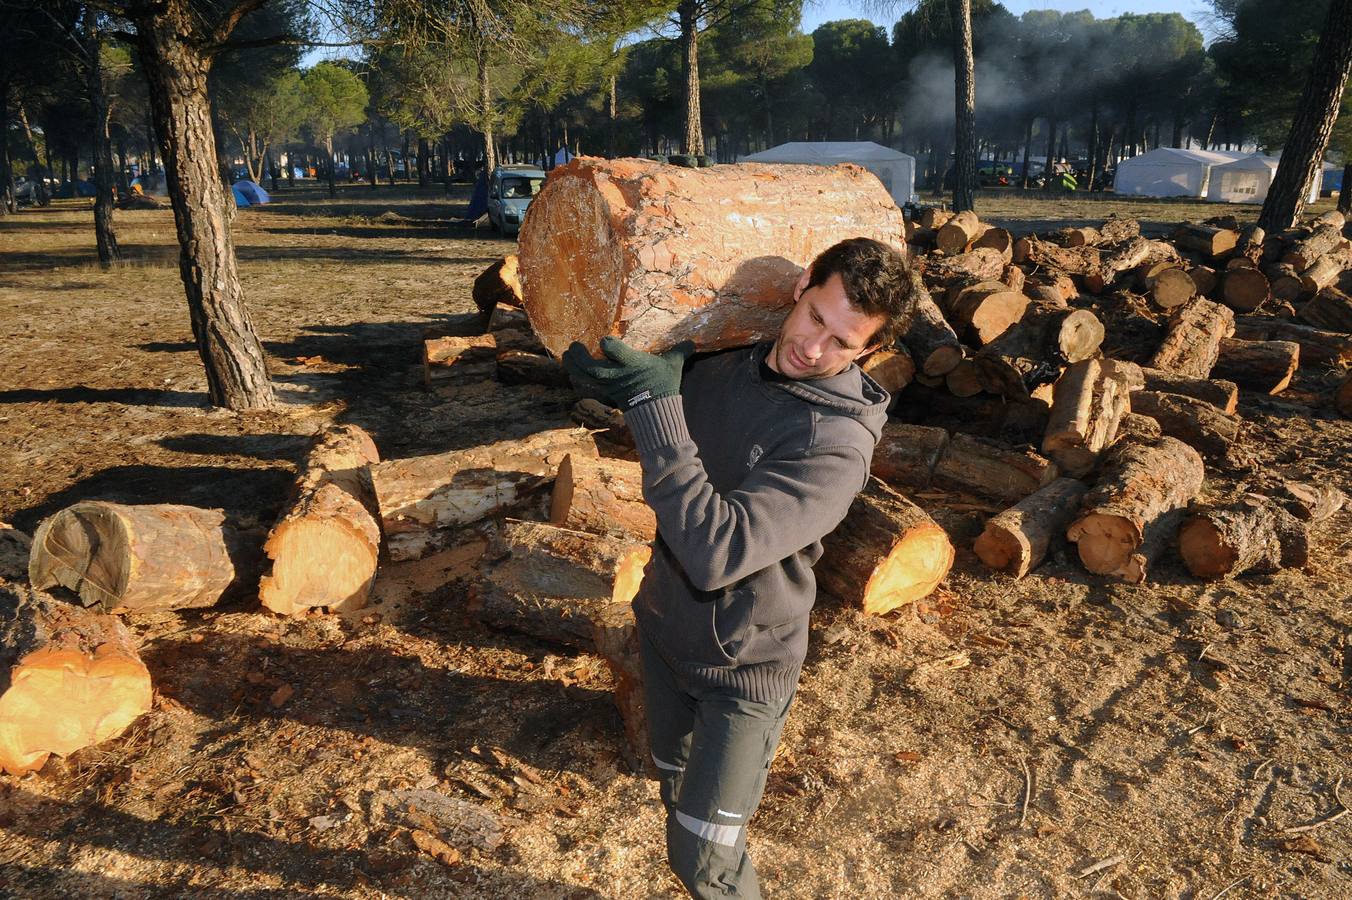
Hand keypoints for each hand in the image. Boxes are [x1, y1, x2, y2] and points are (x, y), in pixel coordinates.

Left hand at [562, 336, 694, 409]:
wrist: (657, 411)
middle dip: (580, 357)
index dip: (609, 346)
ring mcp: (610, 385)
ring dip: (573, 366)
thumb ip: (680, 351)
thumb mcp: (674, 366)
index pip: (618, 354)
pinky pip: (587, 385)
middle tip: (573, 345)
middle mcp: (618, 375)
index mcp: (634, 364)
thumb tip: (693, 341)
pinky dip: (577, 377)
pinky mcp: (606, 392)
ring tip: (567, 354)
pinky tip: (572, 369)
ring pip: (586, 377)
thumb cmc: (664, 384)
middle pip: (594, 368)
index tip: (603, 340)